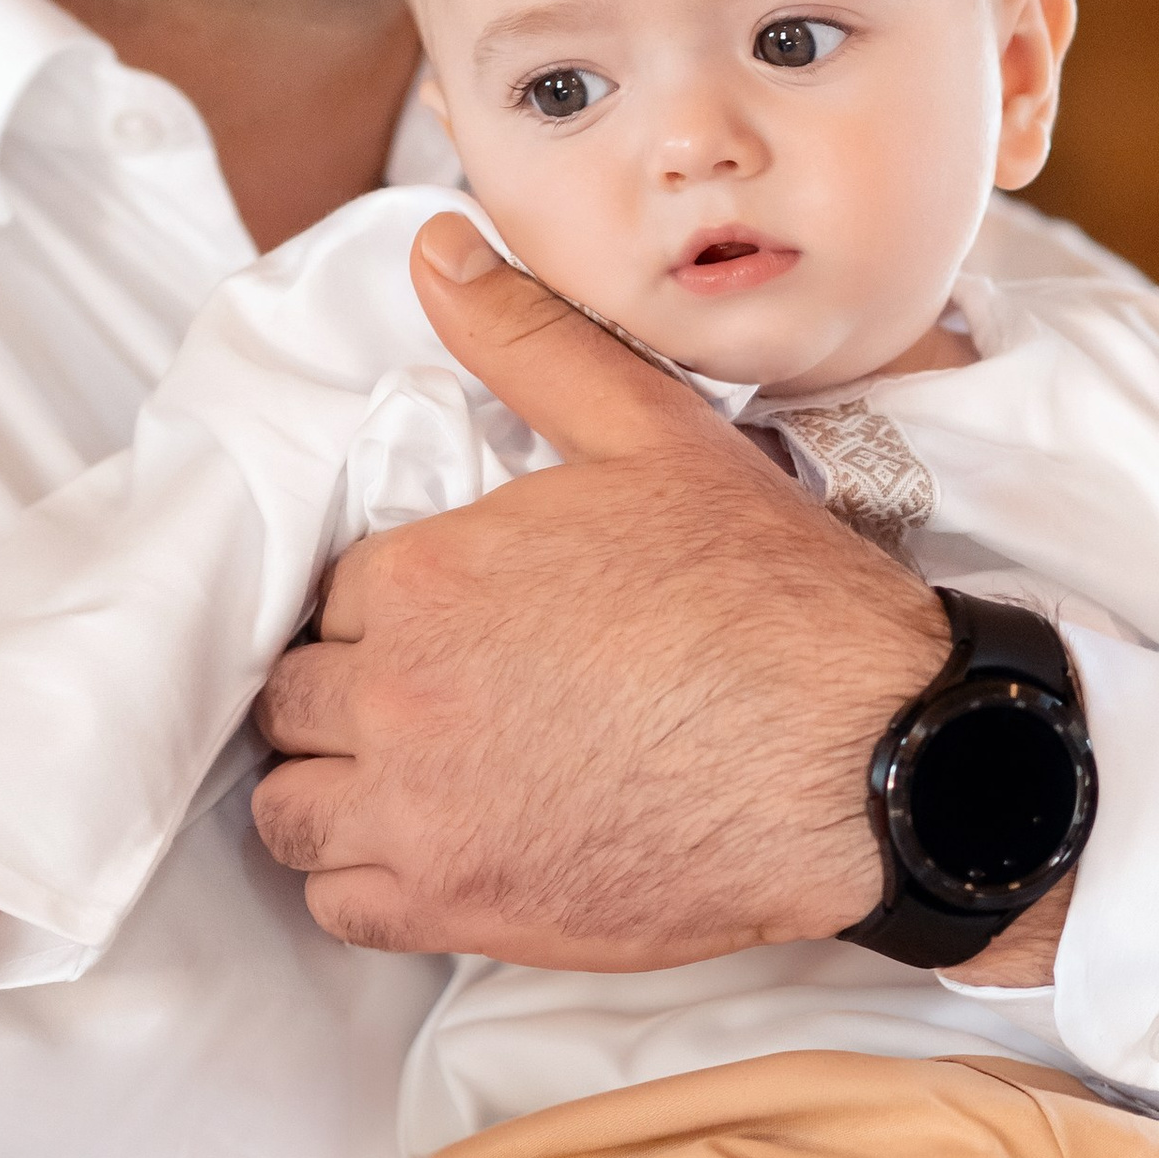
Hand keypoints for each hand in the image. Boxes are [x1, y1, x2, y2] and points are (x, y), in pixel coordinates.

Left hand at [250, 220, 951, 961]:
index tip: (459, 622)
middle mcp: (402, 692)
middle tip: (449, 695)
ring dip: (339, 784)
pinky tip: (438, 847)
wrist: (866, 761)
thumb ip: (529, 342)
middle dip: (358, 688)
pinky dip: (365, 878)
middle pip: (300, 692)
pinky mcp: (457, 907)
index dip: (400, 602)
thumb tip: (437, 250)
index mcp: (432, 573)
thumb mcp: (656, 437)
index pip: (342, 589)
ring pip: (292, 803)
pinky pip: (337, 903)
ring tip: (424, 775)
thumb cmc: (774, 603)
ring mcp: (422, 812)